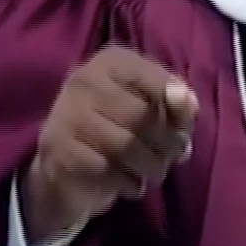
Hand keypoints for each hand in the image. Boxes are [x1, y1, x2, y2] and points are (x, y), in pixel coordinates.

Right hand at [21, 47, 198, 241]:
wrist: (67, 166)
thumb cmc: (121, 129)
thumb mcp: (154, 110)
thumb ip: (176, 103)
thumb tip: (188, 103)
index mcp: (112, 61)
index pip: (154, 78)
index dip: (178, 106)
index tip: (183, 126)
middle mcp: (84, 79)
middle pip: (141, 116)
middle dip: (167, 143)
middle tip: (173, 155)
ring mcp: (66, 113)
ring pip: (125, 145)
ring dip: (152, 166)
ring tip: (155, 170)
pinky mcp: (57, 149)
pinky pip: (106, 170)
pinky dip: (129, 183)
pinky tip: (132, 183)